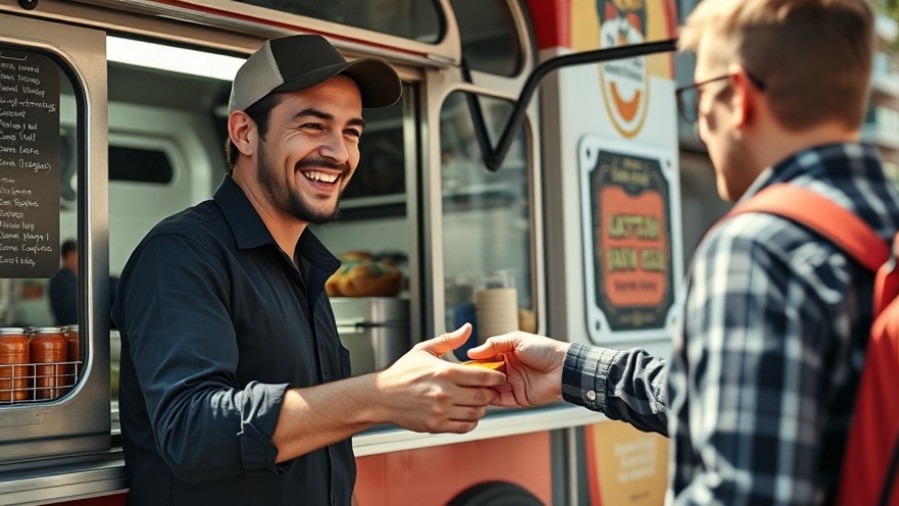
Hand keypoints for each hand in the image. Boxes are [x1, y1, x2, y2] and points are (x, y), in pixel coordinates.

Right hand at [373, 323, 505, 433]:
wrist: (382, 396)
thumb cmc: (402, 372)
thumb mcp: (424, 350)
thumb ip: (449, 340)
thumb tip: (467, 328)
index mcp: (444, 372)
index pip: (482, 376)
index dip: (496, 377)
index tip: (499, 376)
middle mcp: (444, 393)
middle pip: (483, 396)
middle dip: (491, 393)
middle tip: (491, 389)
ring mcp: (441, 411)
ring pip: (476, 413)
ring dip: (482, 408)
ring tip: (478, 401)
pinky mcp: (436, 425)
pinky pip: (464, 427)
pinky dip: (471, 422)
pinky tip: (467, 413)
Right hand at [467, 331, 570, 407]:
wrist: (564, 367)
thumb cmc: (544, 350)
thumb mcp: (517, 340)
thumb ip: (494, 344)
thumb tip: (472, 351)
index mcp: (506, 355)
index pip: (484, 360)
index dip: (473, 364)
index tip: (461, 367)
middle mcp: (507, 370)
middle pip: (485, 377)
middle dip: (474, 379)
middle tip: (462, 381)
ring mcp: (512, 385)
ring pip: (490, 390)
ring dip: (481, 391)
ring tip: (469, 390)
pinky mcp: (518, 398)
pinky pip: (500, 401)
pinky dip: (490, 401)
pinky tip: (481, 398)